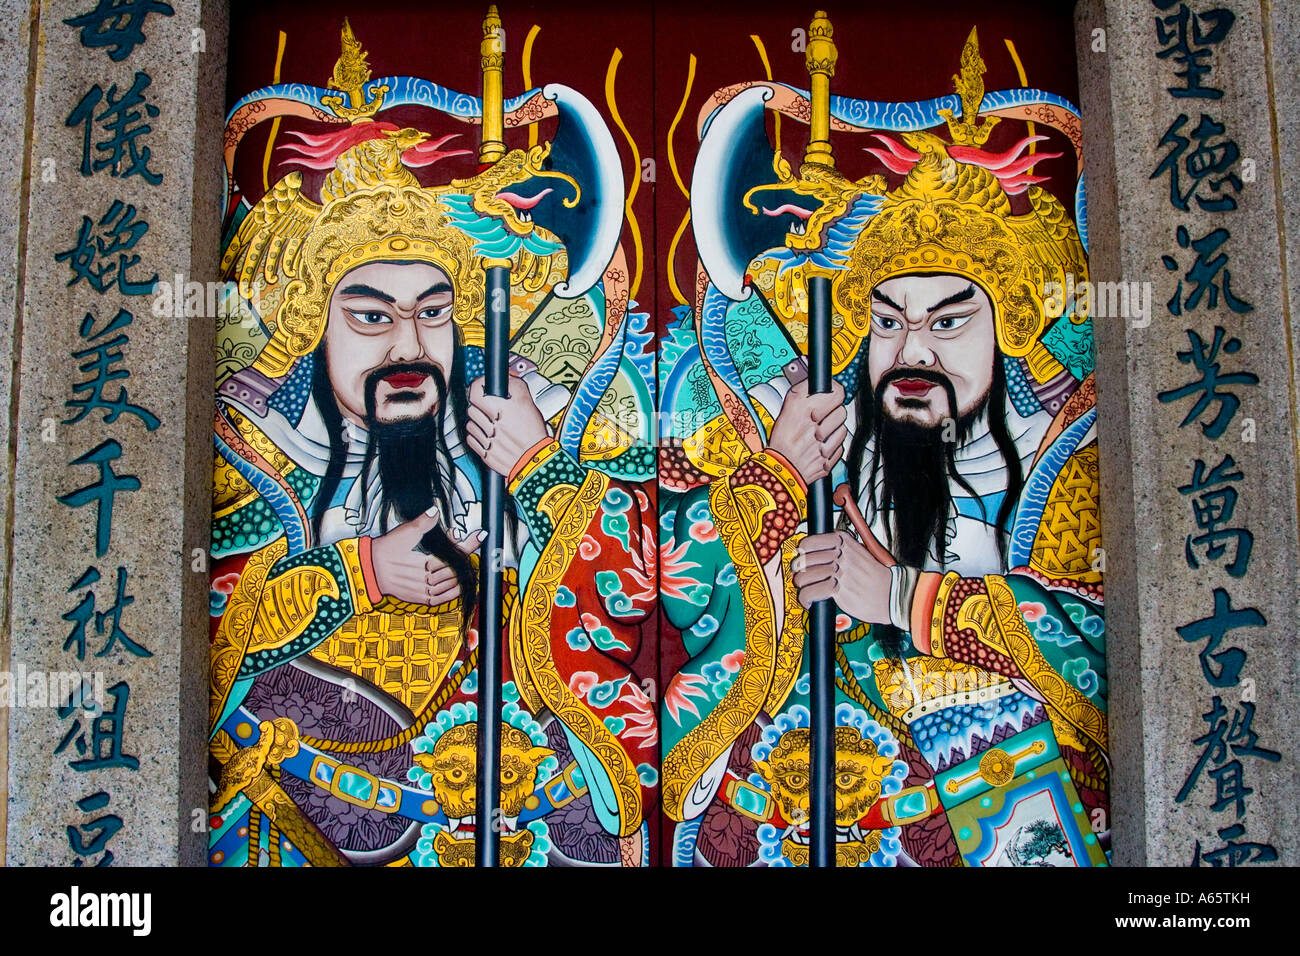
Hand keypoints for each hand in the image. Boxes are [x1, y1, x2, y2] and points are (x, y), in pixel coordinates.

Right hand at [370, 508, 485, 604]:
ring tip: (465, 561)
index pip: (454, 552)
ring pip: (452, 584)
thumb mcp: (404, 533)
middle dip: (465, 555)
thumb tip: (434, 510)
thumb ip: (423, 523)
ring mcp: (424, 591)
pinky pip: (443, 599)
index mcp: (425, 561)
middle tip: (471, 543)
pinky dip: (454, 591)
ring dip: (462, 572)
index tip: (481, 535)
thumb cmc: (387, 549)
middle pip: (456, 568)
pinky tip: (460, 583)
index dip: (470, 543)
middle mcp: (427, 578)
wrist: (370, 569)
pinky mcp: (421, 599)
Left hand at [467, 374, 549, 476]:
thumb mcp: (528, 402)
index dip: (477, 387)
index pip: (475, 392)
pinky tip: (488, 436)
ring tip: (490, 423)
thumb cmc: (534, 432)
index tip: (480, 388)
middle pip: (471, 408)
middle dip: (478, 406)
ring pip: (470, 424)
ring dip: (477, 422)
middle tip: (487, 407)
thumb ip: (514, 385)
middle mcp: (494, 425)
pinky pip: (471, 440)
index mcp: (504, 410)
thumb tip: (503, 377)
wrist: (537, 460)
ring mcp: (488, 440)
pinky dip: (477, 437)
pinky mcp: (485, 454)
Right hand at [766, 378, 846, 484]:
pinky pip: (839, 449)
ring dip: (834, 430)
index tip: (834, 394)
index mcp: (803, 411)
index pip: (837, 393)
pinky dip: (832, 447)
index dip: (836, 392)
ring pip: (842, 430)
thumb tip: (820, 380)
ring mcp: (822, 446)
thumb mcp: (788, 406)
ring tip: (821, 433)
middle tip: (825, 417)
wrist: (779, 469)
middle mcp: (814, 428)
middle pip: (841, 411)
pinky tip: (820, 446)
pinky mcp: (827, 462)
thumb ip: (805, 389)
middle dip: (835, 413)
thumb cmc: (782, 438)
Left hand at [793, 530, 892, 623]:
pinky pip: (811, 592)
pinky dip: (805, 598)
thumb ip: (840, 549)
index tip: (802, 557)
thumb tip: (814, 551)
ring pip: (805, 576)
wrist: (891, 594)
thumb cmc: (875, 576)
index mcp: (844, 542)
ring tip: (805, 590)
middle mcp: (841, 554)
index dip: (803, 551)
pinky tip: (809, 602)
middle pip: (805, 559)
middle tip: (802, 577)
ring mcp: (840, 572)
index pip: (811, 542)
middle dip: (799, 570)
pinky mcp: (839, 590)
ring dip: (801, 585)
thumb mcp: (859, 553)